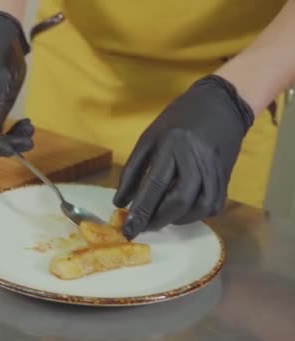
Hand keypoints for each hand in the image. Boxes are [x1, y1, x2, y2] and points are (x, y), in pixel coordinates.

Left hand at [113, 75, 254, 239]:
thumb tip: (120, 202)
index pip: (154, 185)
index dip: (141, 211)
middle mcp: (195, 158)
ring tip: (162, 218)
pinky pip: (215, 204)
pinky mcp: (226, 175)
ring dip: (179, 219)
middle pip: (180, 199)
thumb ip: (132, 170)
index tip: (129, 230)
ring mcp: (214, 168)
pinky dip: (197, 214)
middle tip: (145, 226)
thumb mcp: (148, 138)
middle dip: (160, 219)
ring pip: (200, 205)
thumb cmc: (177, 120)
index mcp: (171, 145)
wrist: (219, 104)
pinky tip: (183, 212)